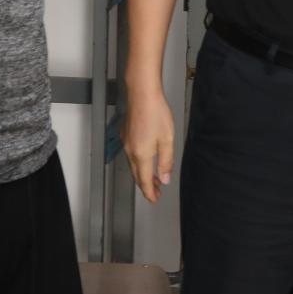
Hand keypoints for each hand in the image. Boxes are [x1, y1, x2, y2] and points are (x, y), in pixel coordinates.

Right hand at [123, 88, 175, 202]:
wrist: (142, 94)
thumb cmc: (156, 113)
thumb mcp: (167, 139)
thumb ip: (166, 161)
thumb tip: (164, 179)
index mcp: (141, 155)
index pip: (144, 181)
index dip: (149, 193)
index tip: (154, 199)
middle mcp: (130, 151)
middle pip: (136, 175)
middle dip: (146, 186)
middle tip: (155, 192)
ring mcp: (126, 142)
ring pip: (132, 165)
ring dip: (142, 174)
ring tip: (153, 178)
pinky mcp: (125, 134)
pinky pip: (130, 154)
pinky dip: (138, 162)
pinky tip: (145, 159)